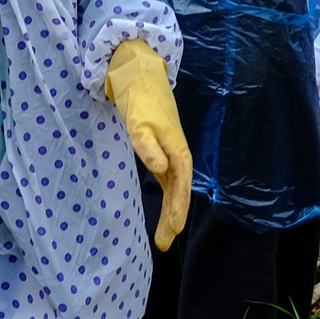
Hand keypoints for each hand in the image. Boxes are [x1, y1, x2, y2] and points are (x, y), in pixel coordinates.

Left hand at [104, 38, 190, 250]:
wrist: (138, 74)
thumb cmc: (140, 98)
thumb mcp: (139, 123)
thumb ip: (148, 147)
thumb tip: (161, 169)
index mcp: (178, 152)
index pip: (181, 190)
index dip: (176, 214)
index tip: (169, 234)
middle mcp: (178, 155)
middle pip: (180, 194)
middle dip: (174, 219)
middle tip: (163, 244)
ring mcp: (171, 153)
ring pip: (175, 189)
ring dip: (171, 211)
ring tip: (163, 235)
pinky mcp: (162, 150)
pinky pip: (169, 181)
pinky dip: (167, 197)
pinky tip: (163, 209)